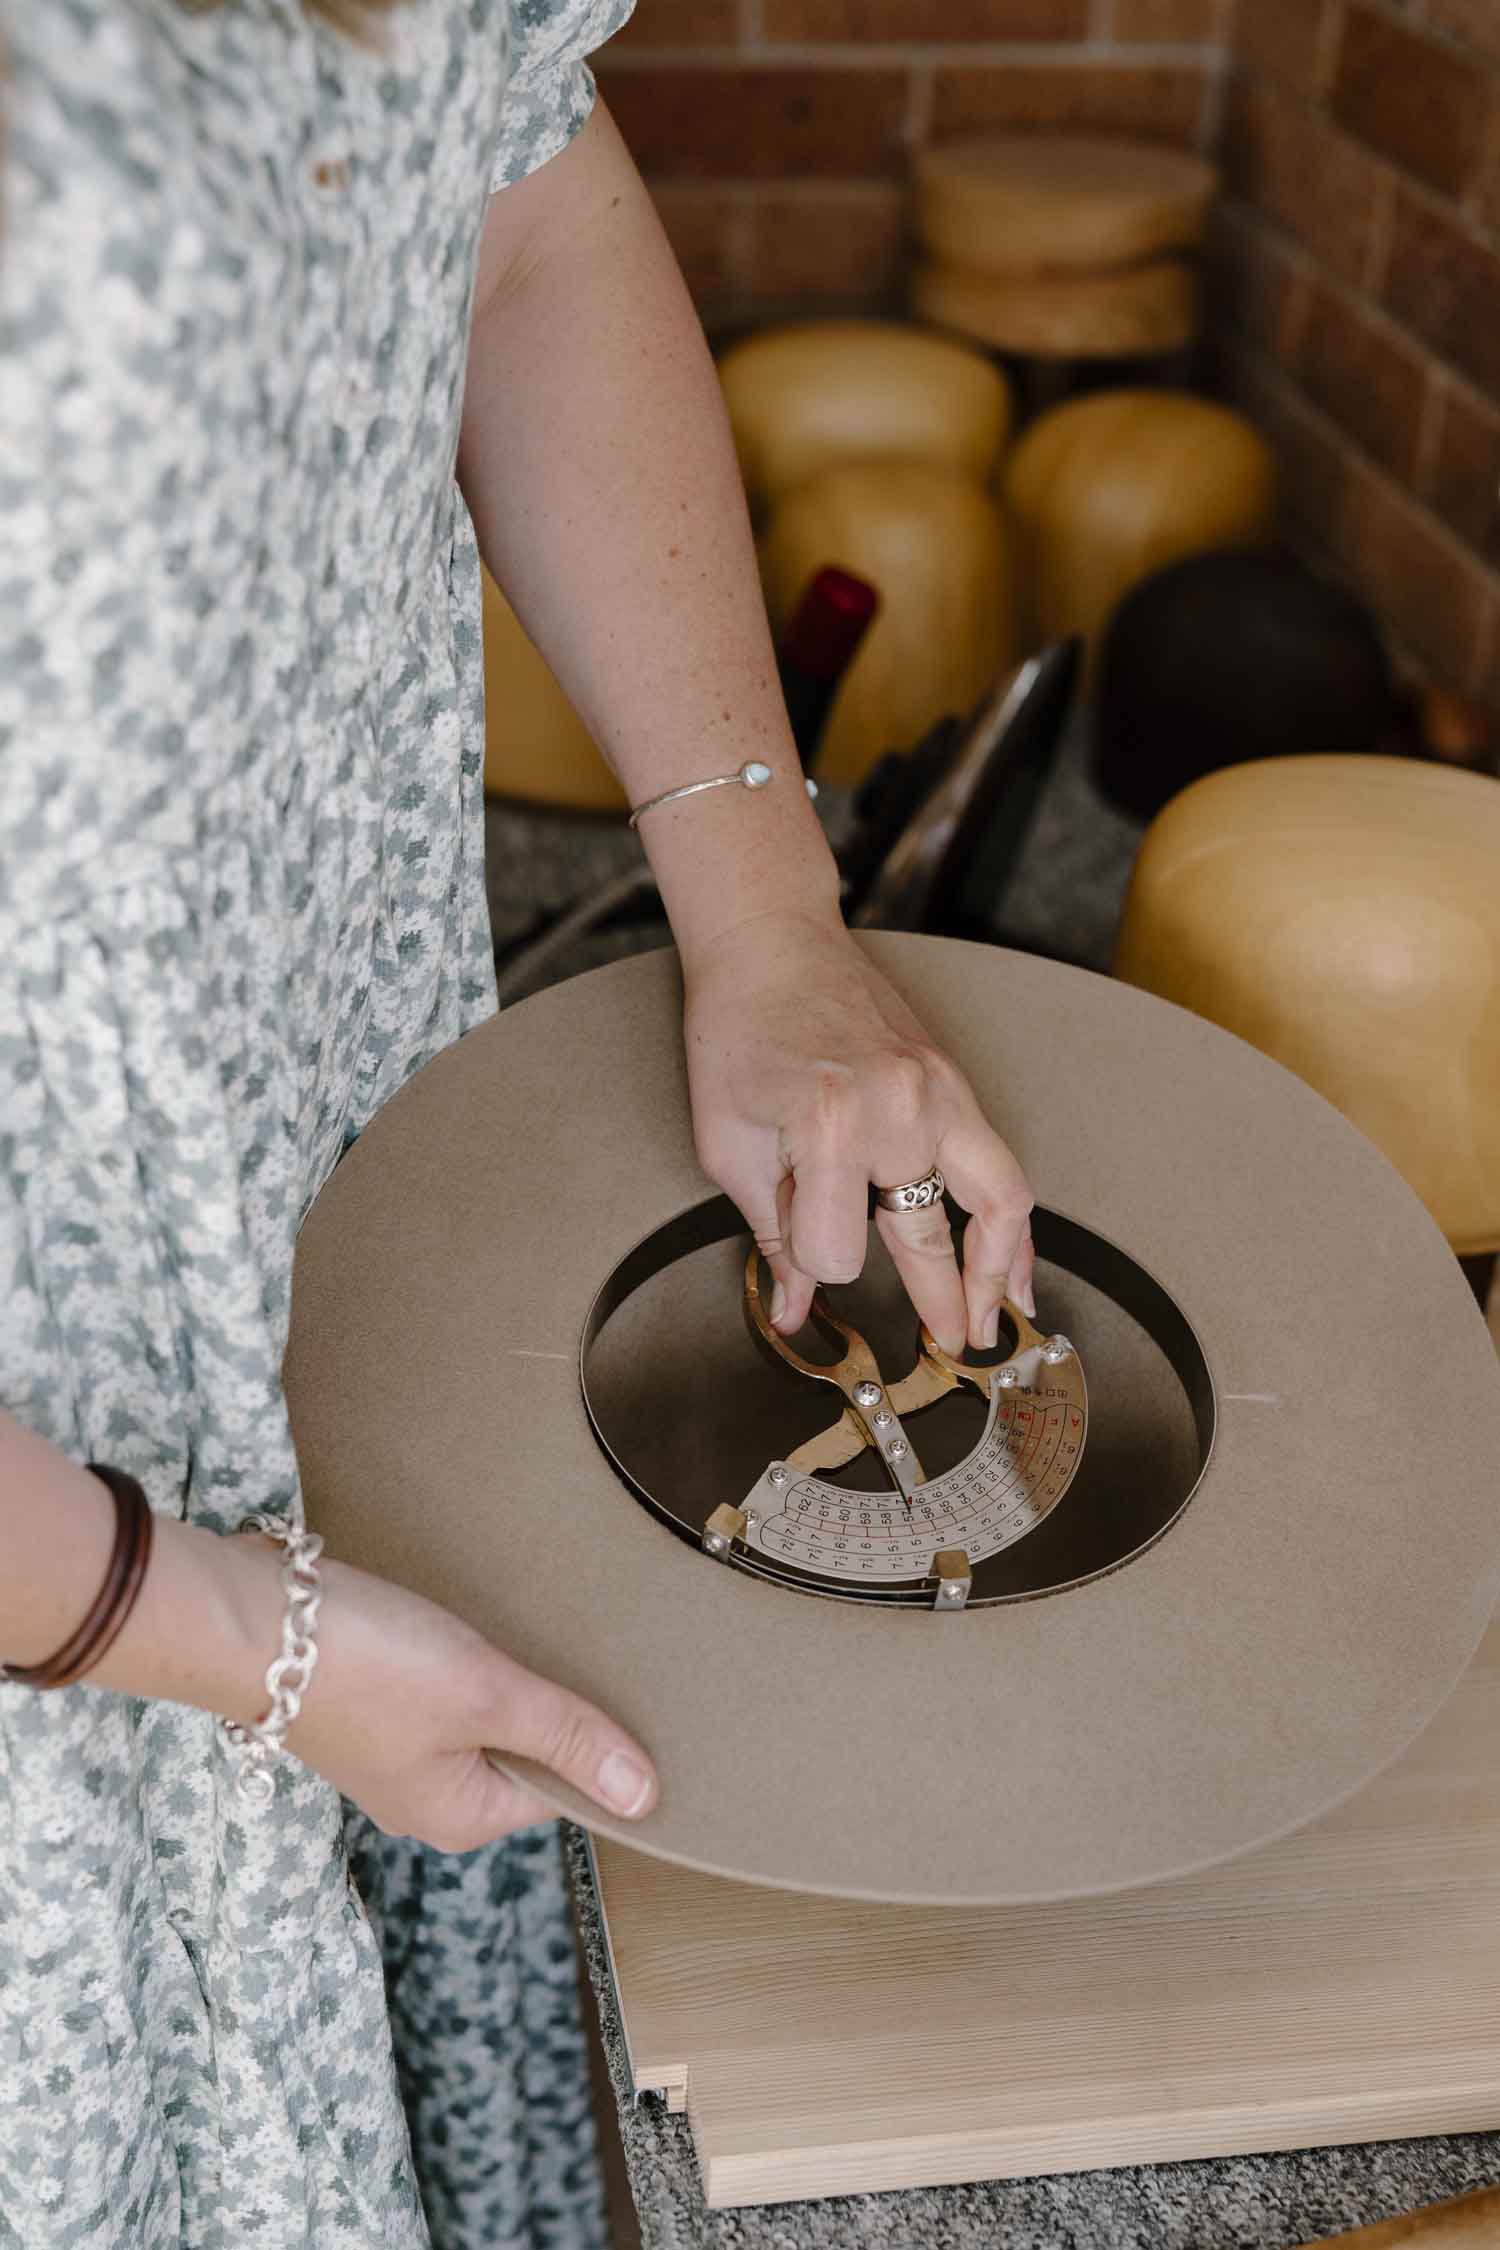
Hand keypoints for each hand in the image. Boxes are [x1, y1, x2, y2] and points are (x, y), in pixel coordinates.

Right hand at [261, 1548, 658, 1854]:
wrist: (248, 1623)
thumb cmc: (369, 1665)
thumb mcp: (486, 1695)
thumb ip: (567, 1737)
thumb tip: (646, 1797)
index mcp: (461, 1818)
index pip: (561, 1789)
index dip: (594, 1738)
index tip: (618, 1686)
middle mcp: (425, 1799)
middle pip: (521, 1752)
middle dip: (545, 1702)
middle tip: (571, 1645)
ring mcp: (391, 1753)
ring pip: (479, 1717)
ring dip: (500, 1673)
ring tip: (516, 1625)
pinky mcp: (366, 1706)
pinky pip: (439, 1692)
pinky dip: (459, 1659)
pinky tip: (462, 1621)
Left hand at [683, 908, 1034, 1356]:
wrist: (770, 944)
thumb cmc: (737, 1032)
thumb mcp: (730, 1143)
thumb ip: (772, 1233)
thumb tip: (794, 1309)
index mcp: (830, 1125)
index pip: (837, 1251)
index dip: (811, 1261)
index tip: (796, 1246)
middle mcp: (898, 1109)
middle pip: (927, 1236)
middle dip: (940, 1302)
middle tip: (952, 1347)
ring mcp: (937, 1091)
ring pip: (999, 1201)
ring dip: (1000, 1268)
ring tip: (997, 1317)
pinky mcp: (954, 1081)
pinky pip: (1003, 1162)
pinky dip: (1011, 1219)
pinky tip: (1014, 1261)